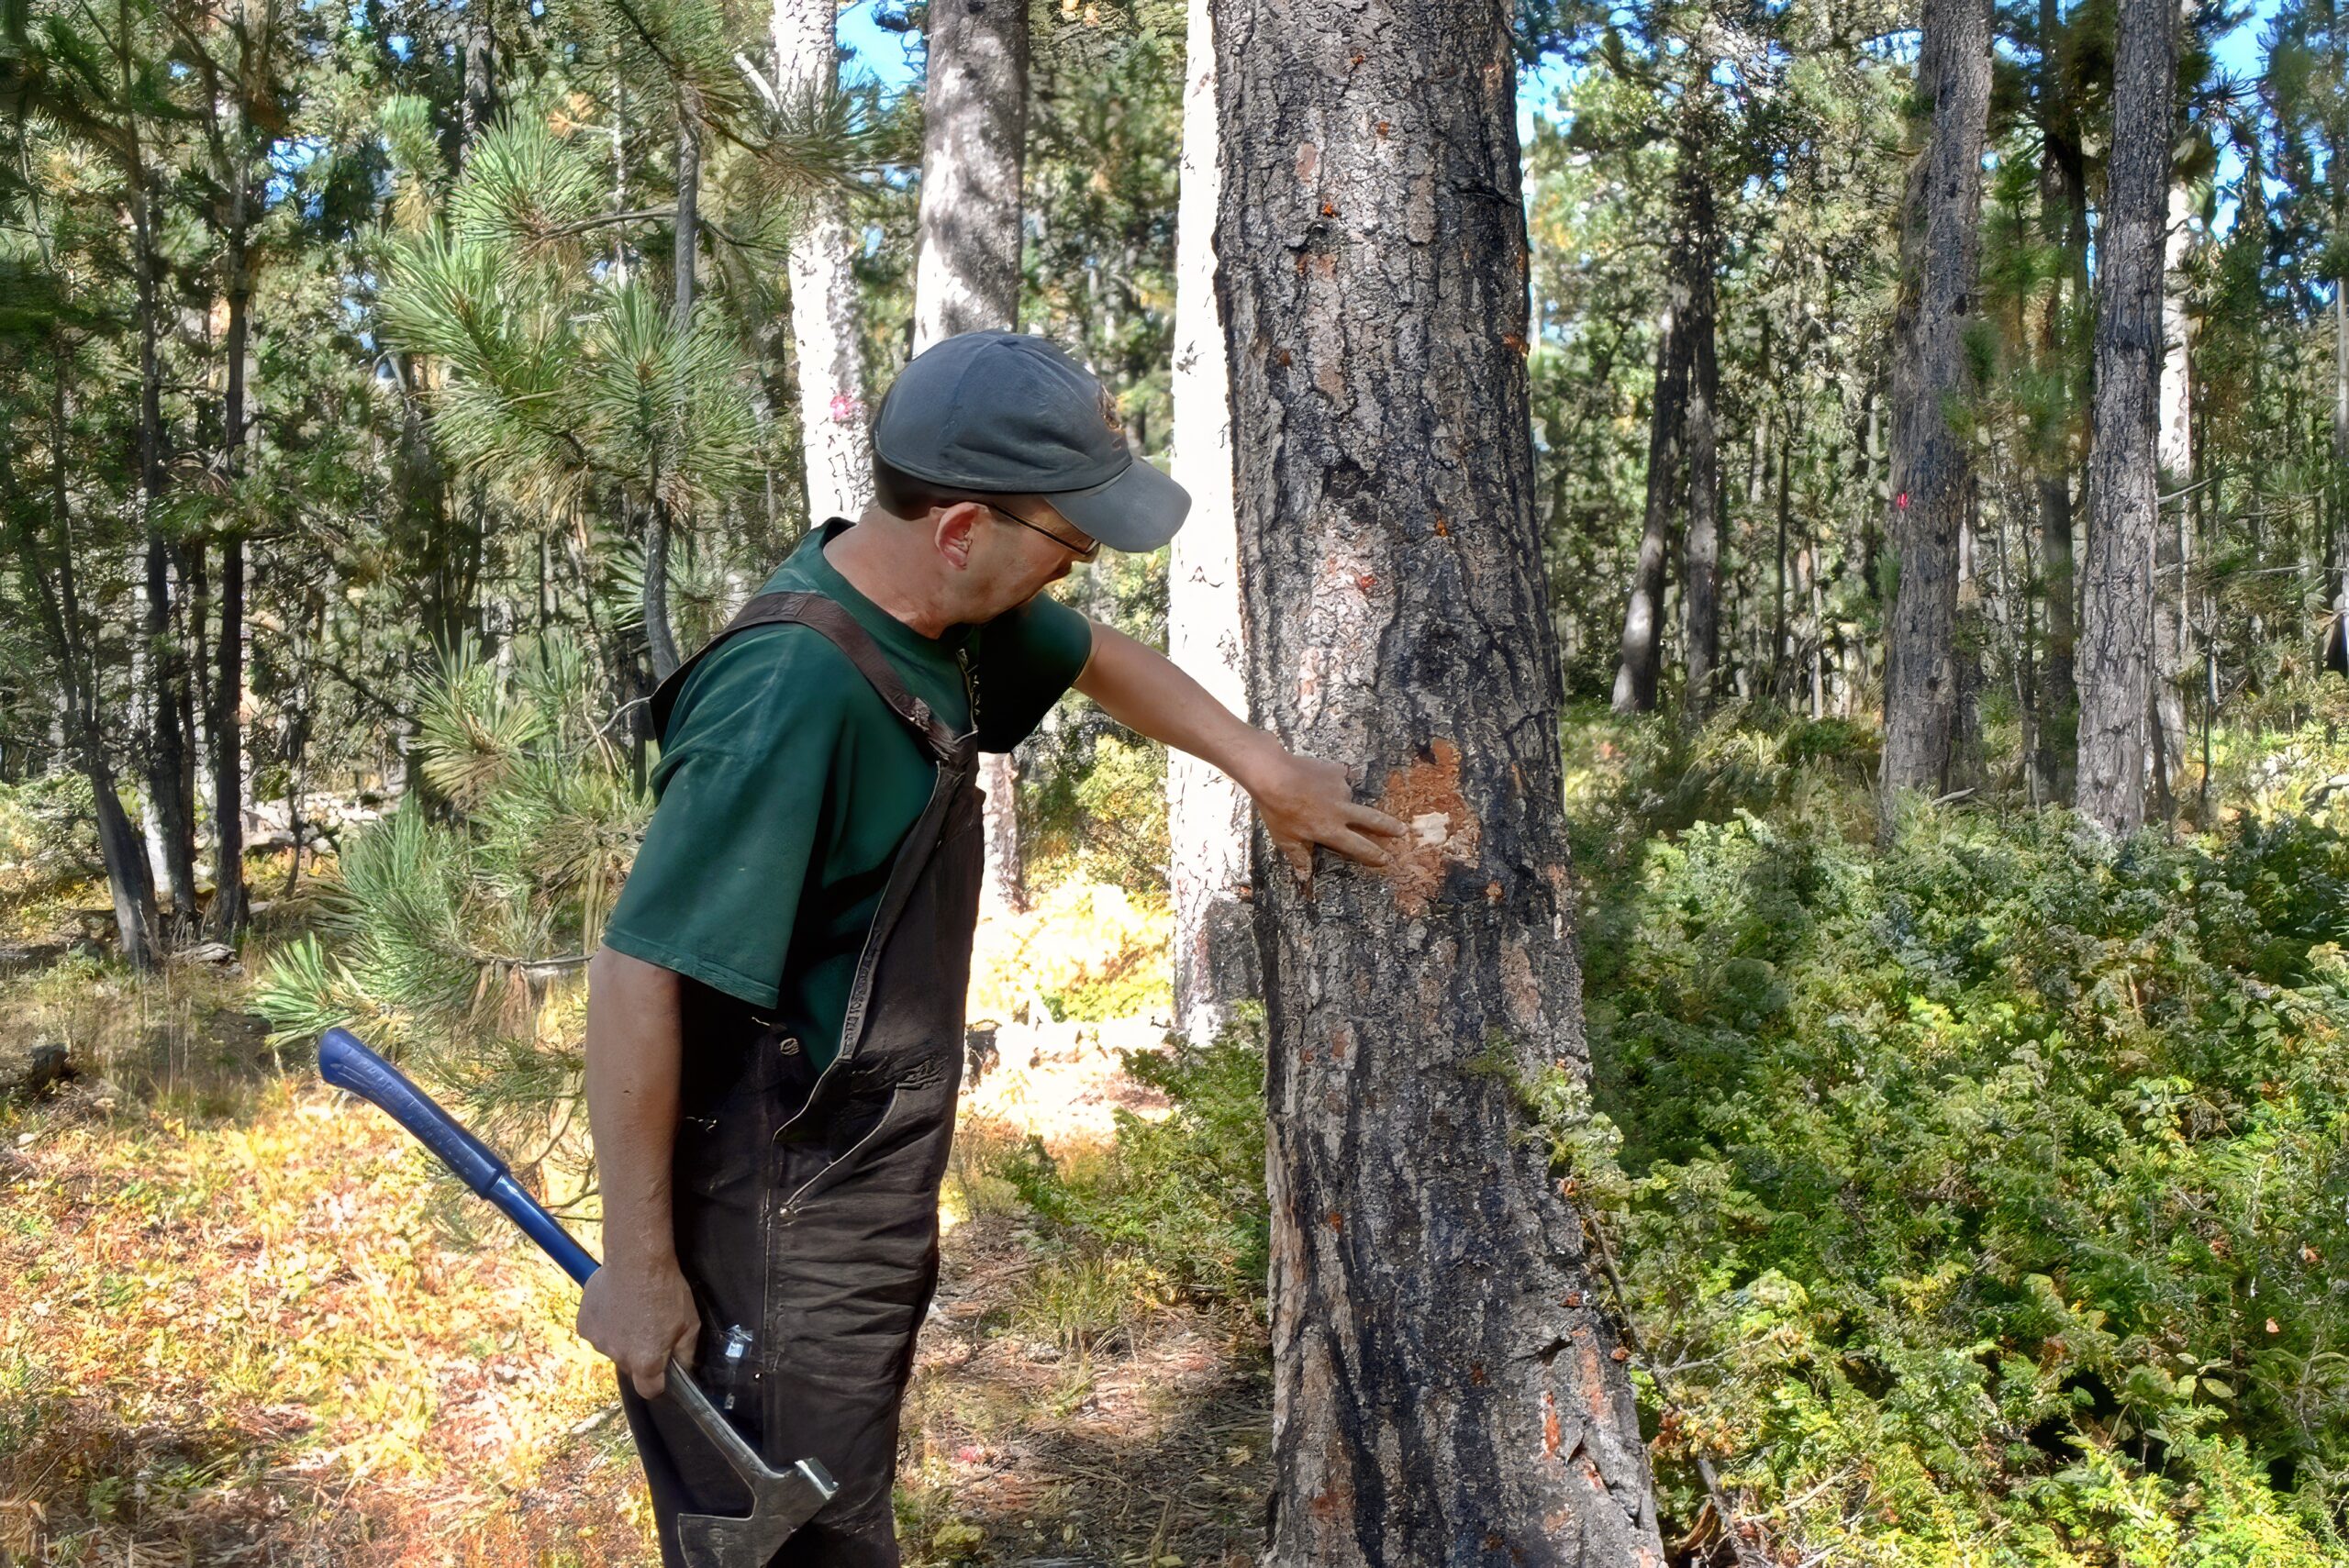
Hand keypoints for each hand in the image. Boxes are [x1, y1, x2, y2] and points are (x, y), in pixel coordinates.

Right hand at [577, 1254, 699, 1398]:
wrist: (636, 1260)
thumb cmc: (667, 1290)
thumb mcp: (690, 1323)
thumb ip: (686, 1352)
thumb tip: (684, 1368)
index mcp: (646, 1362)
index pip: (650, 1390)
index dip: (658, 1382)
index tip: (663, 1368)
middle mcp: (619, 1358)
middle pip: (631, 1367)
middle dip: (640, 1354)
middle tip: (650, 1327)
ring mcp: (598, 1342)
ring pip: (613, 1348)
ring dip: (621, 1337)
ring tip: (632, 1310)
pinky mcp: (584, 1325)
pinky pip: (597, 1332)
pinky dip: (605, 1323)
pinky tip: (616, 1303)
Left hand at [1244, 747, 1407, 879]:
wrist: (1273, 773)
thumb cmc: (1277, 810)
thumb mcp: (1285, 838)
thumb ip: (1298, 857)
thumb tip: (1304, 877)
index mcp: (1331, 830)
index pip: (1359, 847)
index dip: (1375, 855)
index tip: (1387, 859)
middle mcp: (1342, 811)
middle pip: (1373, 820)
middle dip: (1390, 827)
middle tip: (1403, 830)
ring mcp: (1341, 789)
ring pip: (1348, 798)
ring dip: (1340, 800)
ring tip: (1318, 796)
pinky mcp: (1336, 771)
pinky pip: (1339, 778)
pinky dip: (1332, 781)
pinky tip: (1318, 779)